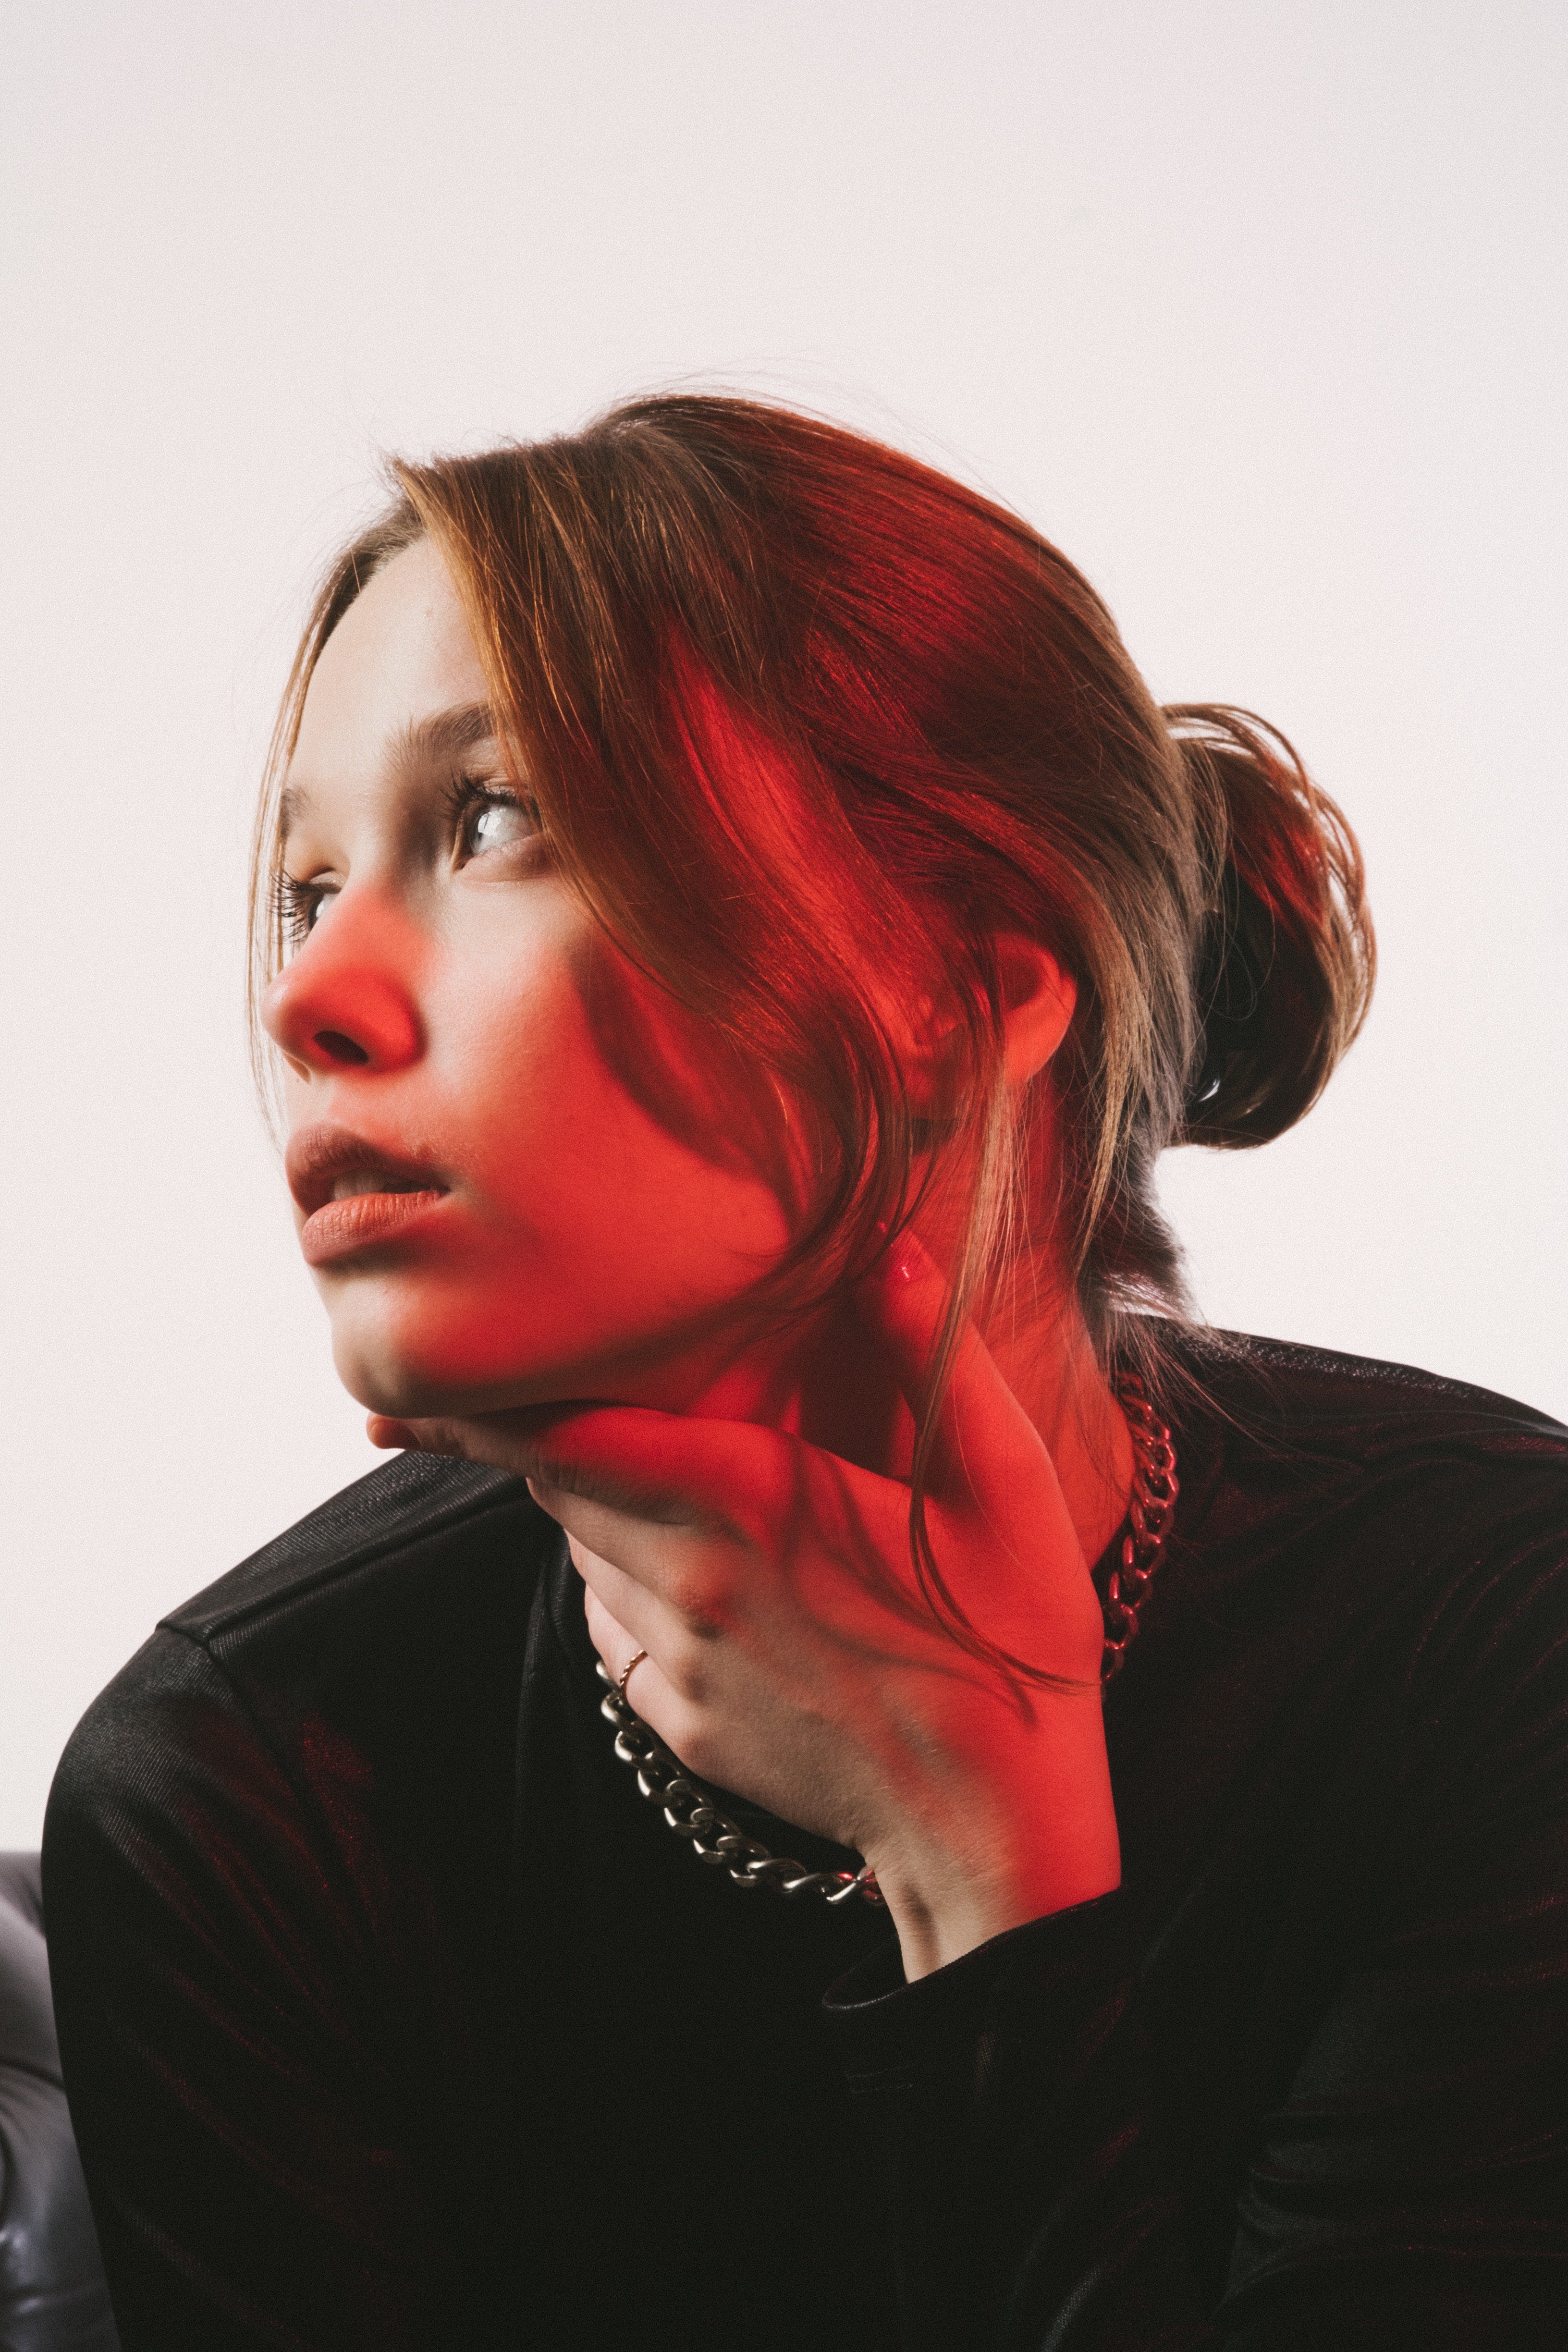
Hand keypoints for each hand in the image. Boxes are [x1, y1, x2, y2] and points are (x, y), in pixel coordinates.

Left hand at [369, 1236, 1121, 1977]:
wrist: (994, 1830)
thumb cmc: (1011, 1641)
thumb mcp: (1003, 1487)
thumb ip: (932, 1358)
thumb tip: (893, 1250)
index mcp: (745, 1500)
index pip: (560, 1436)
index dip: (477, 1408)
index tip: (410, 1384)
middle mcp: (683, 1579)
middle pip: (556, 1487)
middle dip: (544, 1439)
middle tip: (539, 1394)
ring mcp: (673, 1662)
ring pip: (582, 1556)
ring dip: (595, 1511)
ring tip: (661, 1481)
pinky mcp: (677, 1722)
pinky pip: (613, 1630)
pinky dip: (627, 1587)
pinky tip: (702, 1576)